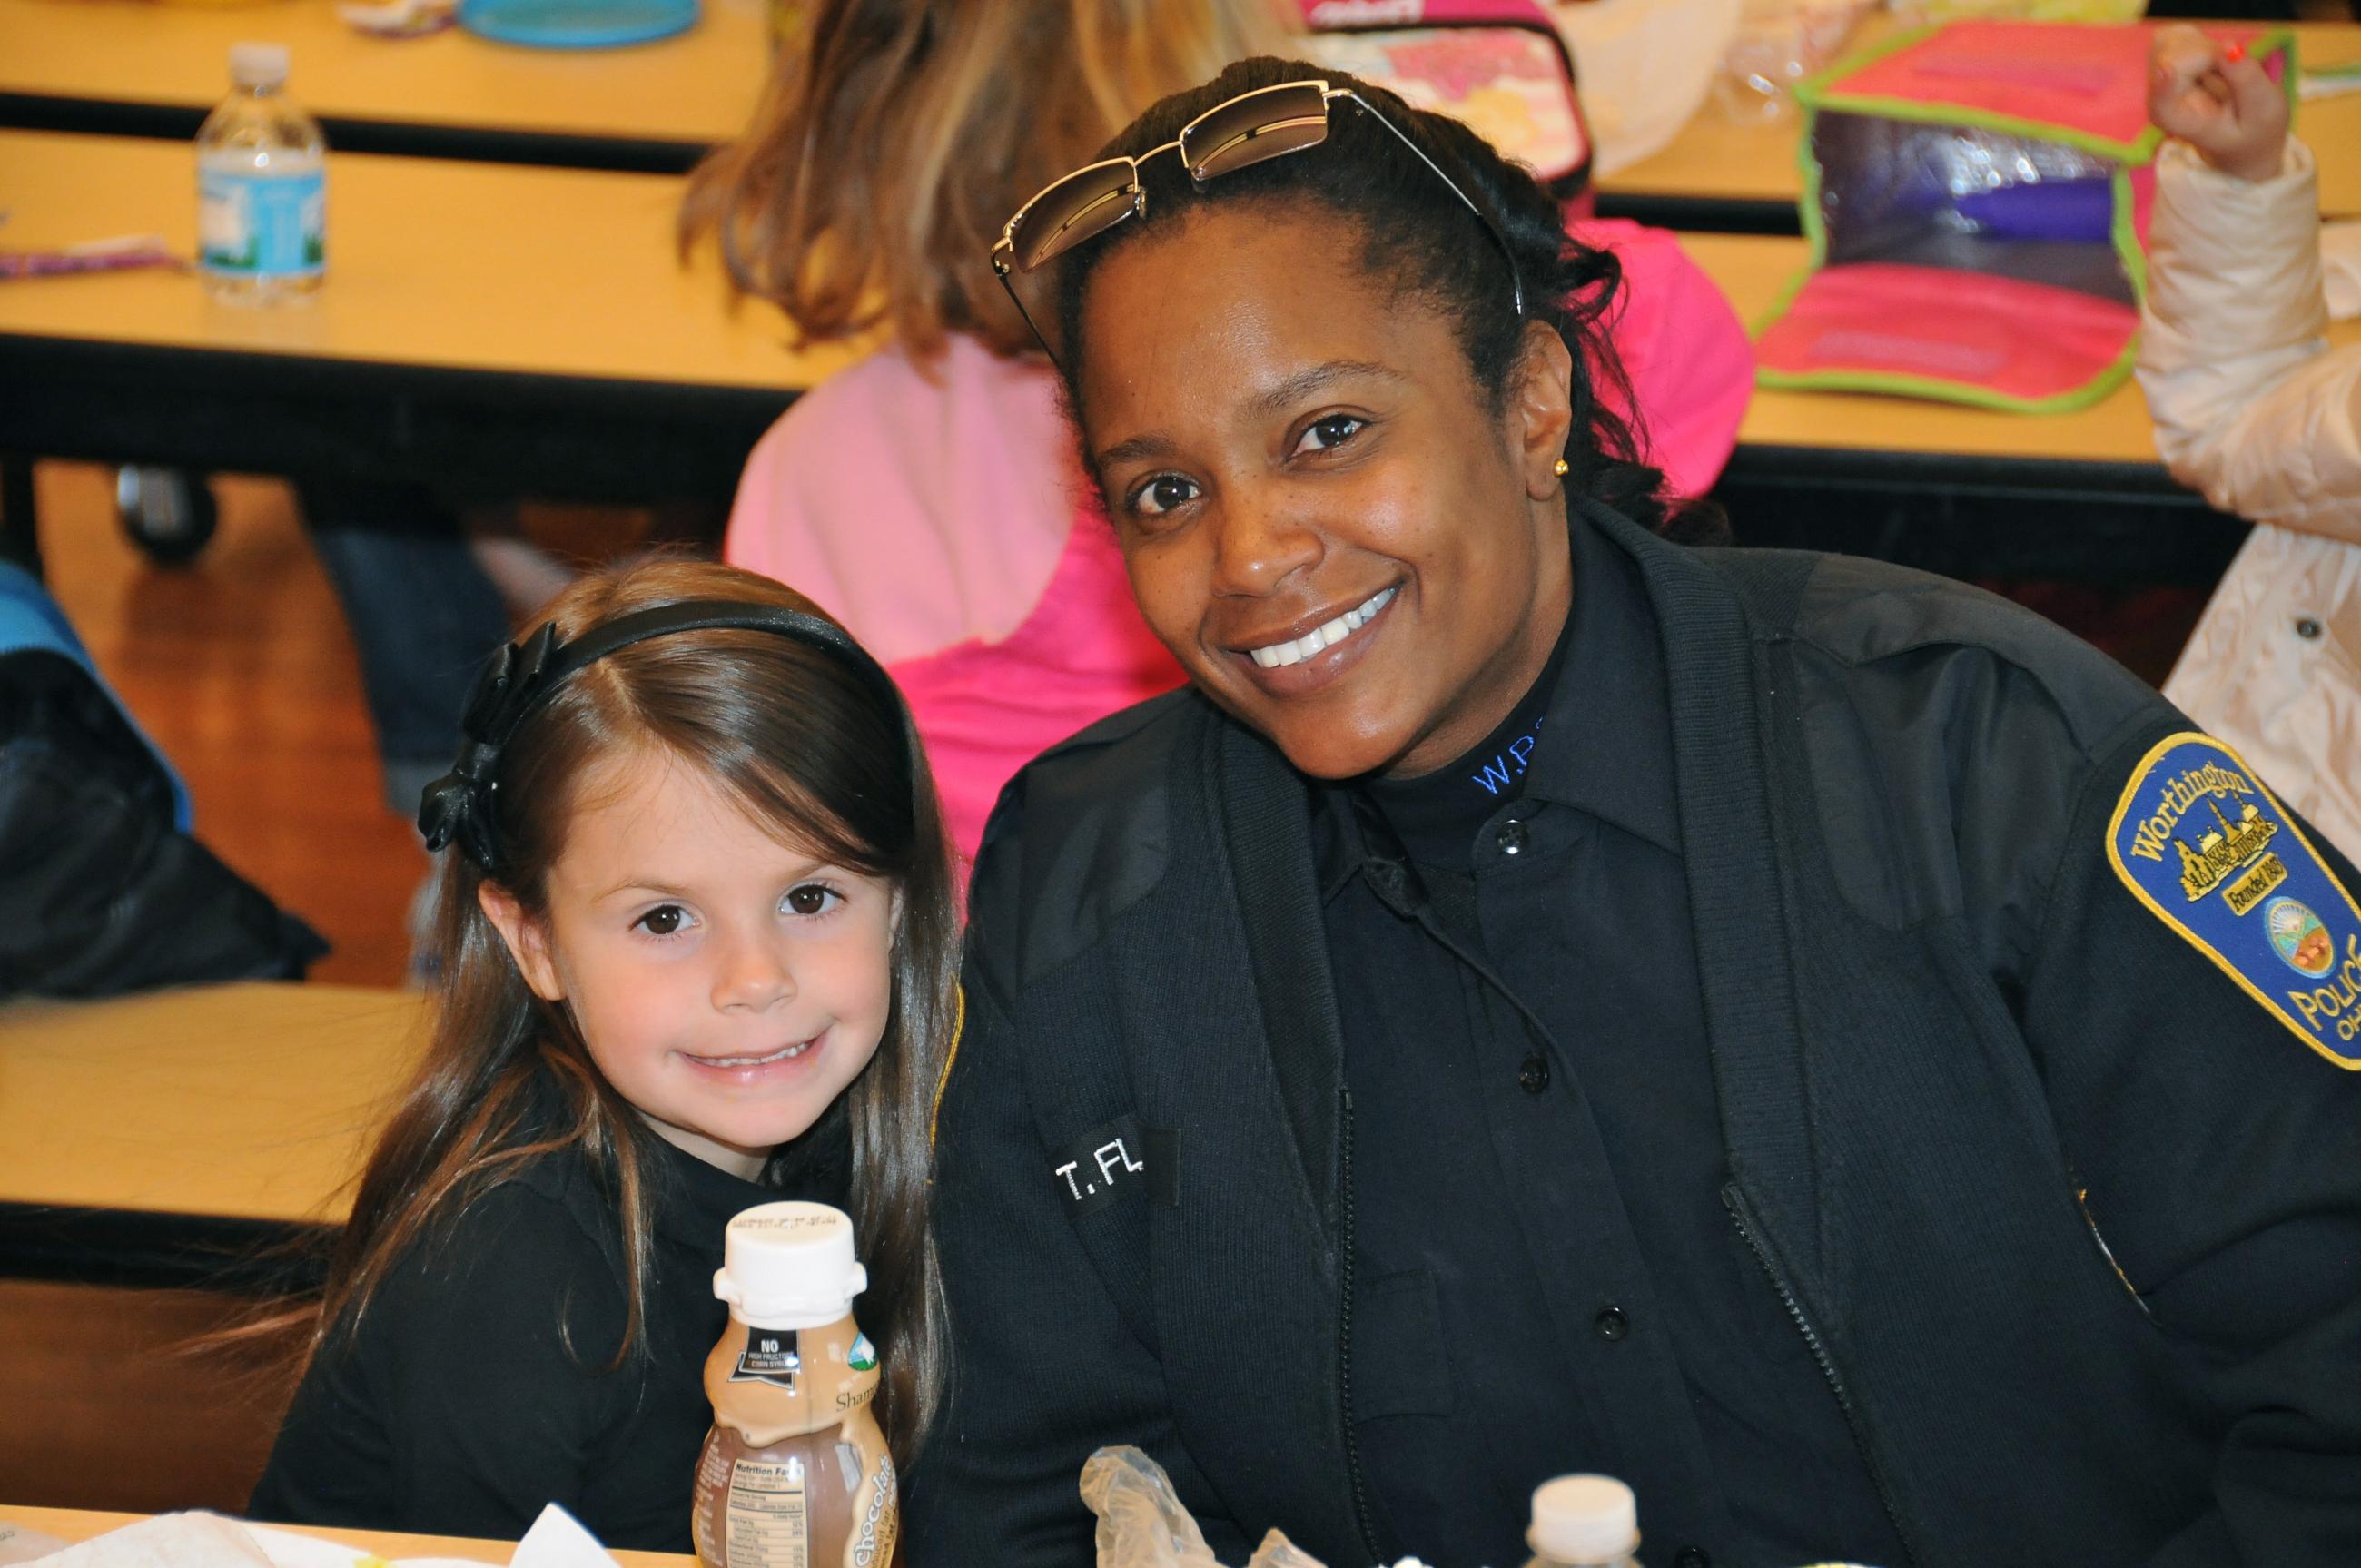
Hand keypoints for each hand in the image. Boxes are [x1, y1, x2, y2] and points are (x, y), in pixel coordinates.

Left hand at [2148, 24, 2288, 183]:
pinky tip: (2214, 62)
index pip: (2162, 108)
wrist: (2242, 139)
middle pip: (2175, 61)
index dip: (2164, 87)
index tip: (2166, 70)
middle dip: (2209, 56)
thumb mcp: (2264, 110)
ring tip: (2226, 72)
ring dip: (2208, 48)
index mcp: (2183, 124)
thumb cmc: (2254, 130)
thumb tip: (2228, 47)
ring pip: (2176, 45)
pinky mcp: (2169, 66)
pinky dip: (2202, 42)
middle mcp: (2163, 102)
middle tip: (2234, 72)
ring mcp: (2162, 83)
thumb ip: (2247, 80)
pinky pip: (2181, 38)